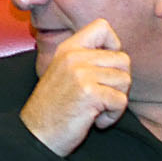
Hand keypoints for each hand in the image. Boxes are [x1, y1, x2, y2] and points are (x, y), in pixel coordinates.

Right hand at [21, 20, 130, 155]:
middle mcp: (73, 57)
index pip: (103, 27)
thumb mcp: (63, 72)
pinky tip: (95, 119)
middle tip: (100, 95)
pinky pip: (121, 101)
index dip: (113, 46)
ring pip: (125, 81)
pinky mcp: (90, 93)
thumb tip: (117, 52)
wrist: (36, 133)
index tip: (104, 66)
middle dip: (118, 82)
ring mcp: (81, 74)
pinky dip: (112, 116)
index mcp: (67, 49)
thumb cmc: (53, 106)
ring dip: (116, 100)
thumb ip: (84, 58)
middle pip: (123, 59)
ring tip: (96, 108)